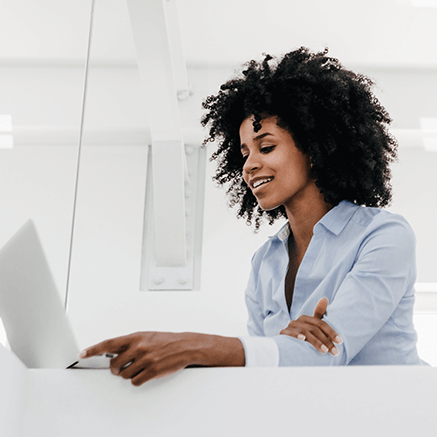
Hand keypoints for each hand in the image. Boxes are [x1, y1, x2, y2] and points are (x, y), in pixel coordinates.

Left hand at [79, 331, 196, 385]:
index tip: (83, 353)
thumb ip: (130, 343)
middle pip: (114, 365)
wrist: (184, 345)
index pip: (108, 343)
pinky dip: (138, 379)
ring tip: (140, 367)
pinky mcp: (152, 371)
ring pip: (124, 375)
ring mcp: (145, 360)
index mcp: (135, 337)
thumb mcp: (146, 336)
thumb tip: (115, 352)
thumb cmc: (165, 340)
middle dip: (116, 369)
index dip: (93, 349)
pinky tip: (145, 373)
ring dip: (129, 374)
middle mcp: (138, 348)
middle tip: (121, 367)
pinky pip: (135, 381)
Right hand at [279, 297, 341, 355]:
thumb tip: (325, 298)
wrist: (286, 347)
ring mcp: (290, 327)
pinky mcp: (283, 333)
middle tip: (335, 351)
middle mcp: (298, 321)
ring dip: (316, 342)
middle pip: (314, 329)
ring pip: (305, 332)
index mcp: (306, 318)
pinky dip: (296, 335)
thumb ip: (319, 316)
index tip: (340, 341)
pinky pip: (290, 333)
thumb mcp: (312, 328)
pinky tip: (303, 340)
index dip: (332, 331)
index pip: (321, 323)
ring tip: (325, 351)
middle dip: (327, 341)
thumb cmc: (303, 337)